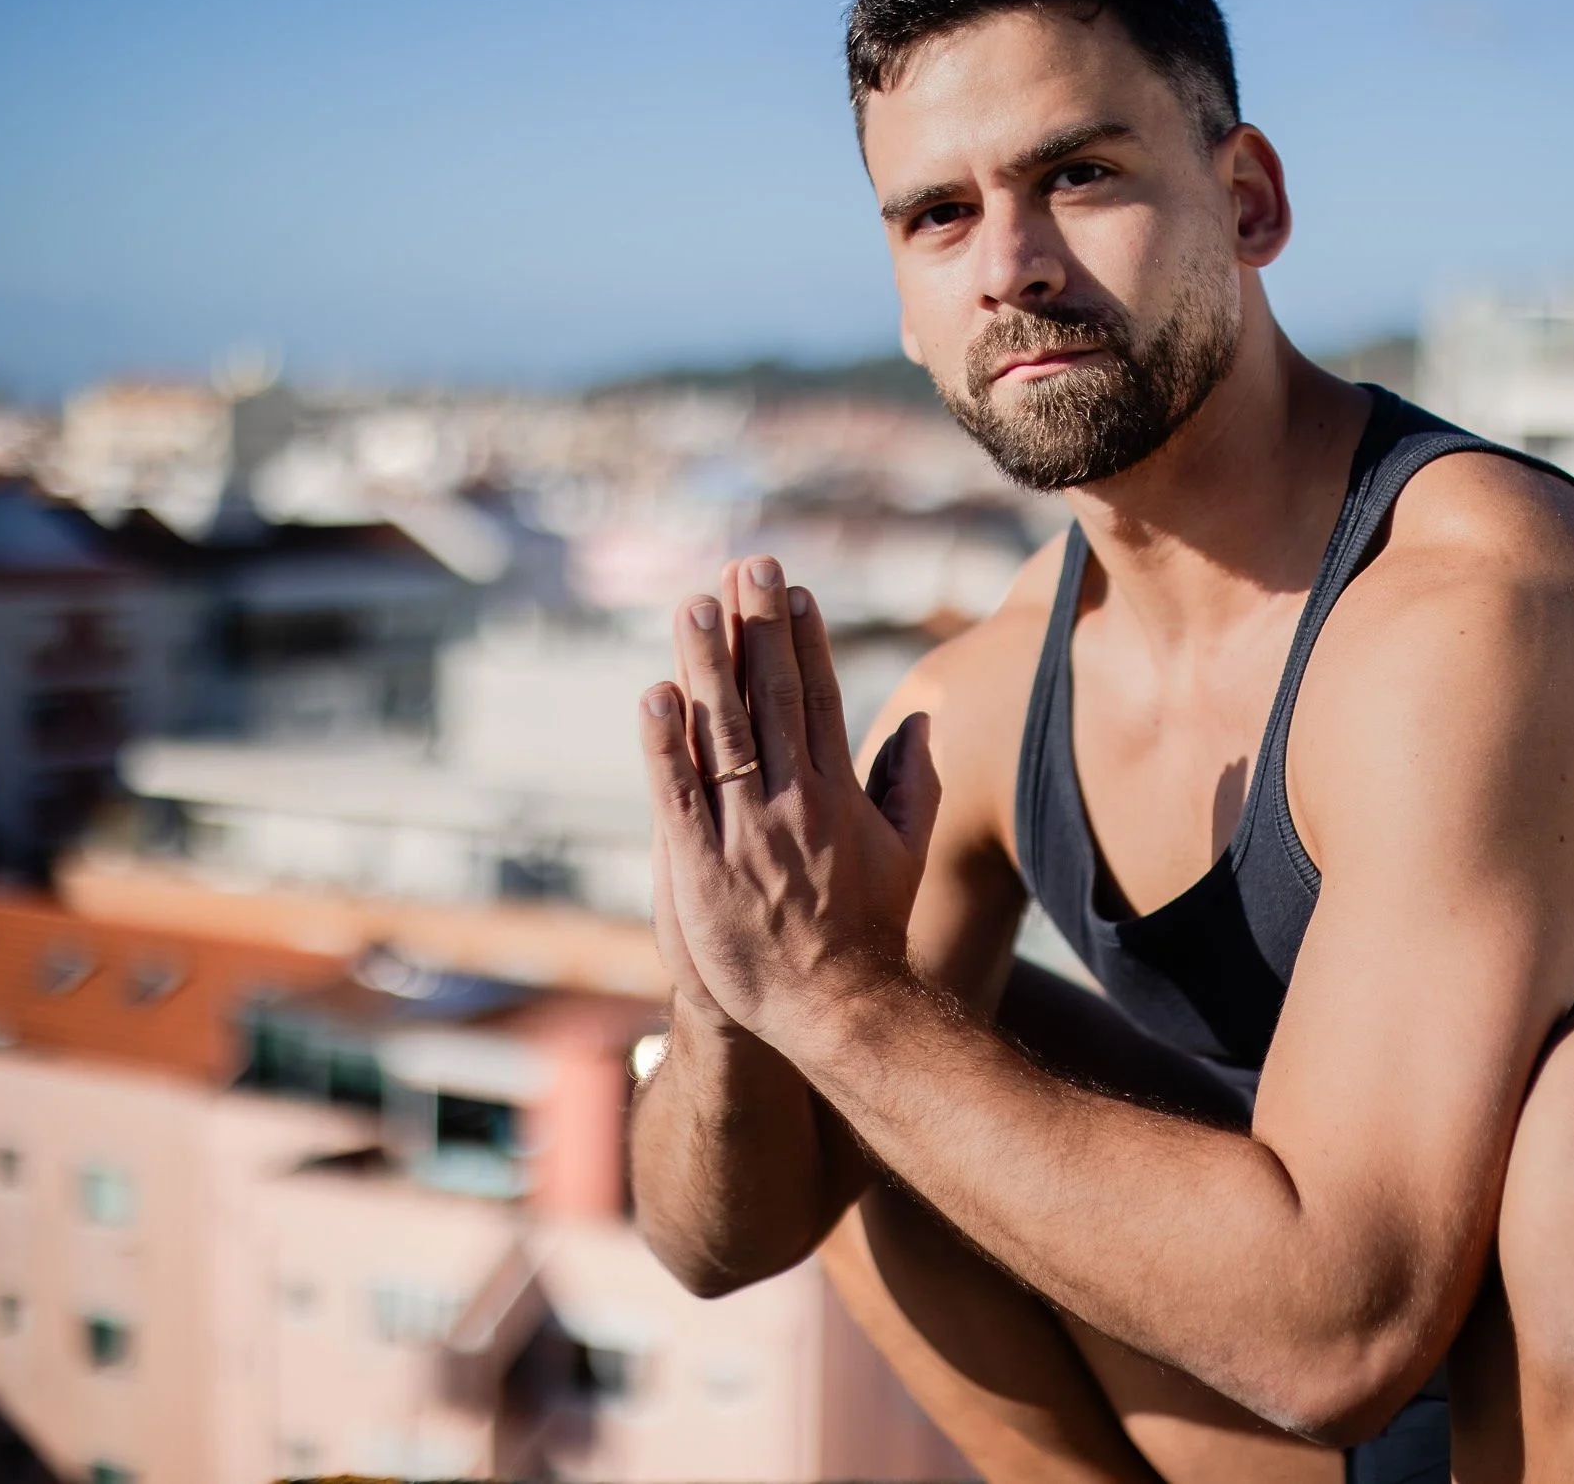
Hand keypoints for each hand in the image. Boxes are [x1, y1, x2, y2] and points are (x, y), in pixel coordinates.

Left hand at [636, 555, 939, 1044]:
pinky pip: (679, 795)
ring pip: (722, 733)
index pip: (818, 698)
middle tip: (742, 564)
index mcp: (840, 793)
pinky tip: (654, 695)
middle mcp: (795, 802)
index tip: (789, 589)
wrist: (837, 1009)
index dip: (802, 639)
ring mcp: (747, 833)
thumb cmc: (870, 931)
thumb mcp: (906, 852)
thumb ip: (911, 783)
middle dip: (755, 626)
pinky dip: (665, 745)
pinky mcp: (702, 868)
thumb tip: (920, 719)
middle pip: (770, 697)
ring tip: (692, 604)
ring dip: (705, 664)